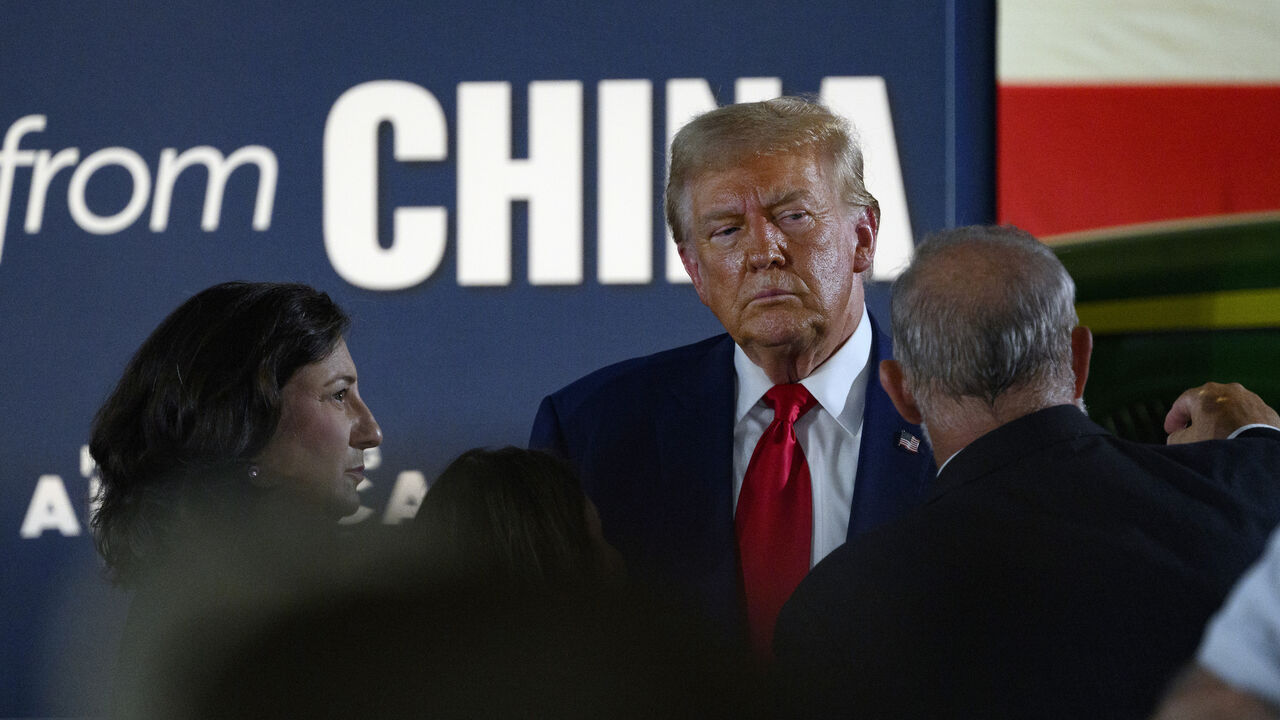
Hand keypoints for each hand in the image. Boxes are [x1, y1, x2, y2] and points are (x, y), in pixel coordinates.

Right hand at [1164, 382, 1279, 444]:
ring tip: (1218, 437)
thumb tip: (1178, 436)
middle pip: (1208, 403)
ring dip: (1222, 420)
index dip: (1174, 418)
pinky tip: (1237, 438)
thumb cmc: (1220, 442)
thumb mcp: (1186, 442)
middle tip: (1192, 432)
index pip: (1182, 402)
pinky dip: (1241, 425)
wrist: (1256, 453)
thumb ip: (1176, 437)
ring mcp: (1251, 399)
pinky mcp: (1267, 411)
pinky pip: (1248, 417)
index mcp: (1206, 393)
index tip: (1171, 430)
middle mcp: (1229, 390)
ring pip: (1230, 408)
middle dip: (1199, 417)